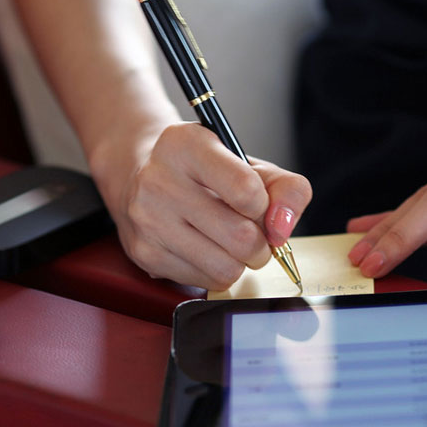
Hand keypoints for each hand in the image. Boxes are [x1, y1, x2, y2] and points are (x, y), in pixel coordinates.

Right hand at [102, 122, 311, 289]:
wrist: (140, 174)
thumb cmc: (203, 171)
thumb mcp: (248, 164)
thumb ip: (286, 189)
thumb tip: (282, 228)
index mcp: (186, 145)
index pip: (246, 190)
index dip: (265, 207)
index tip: (259, 205)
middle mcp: (159, 180)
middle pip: (240, 237)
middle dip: (261, 244)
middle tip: (253, 234)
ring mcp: (148, 219)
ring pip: (224, 267)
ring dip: (240, 262)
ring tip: (229, 243)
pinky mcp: (144, 253)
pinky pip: (204, 281)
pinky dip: (216, 271)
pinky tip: (205, 249)